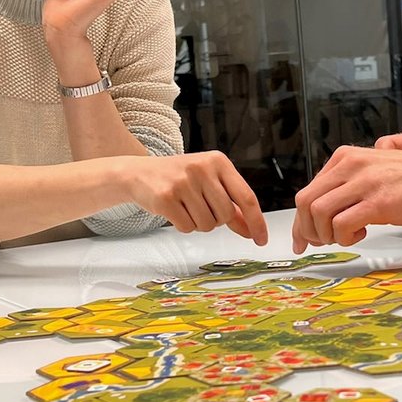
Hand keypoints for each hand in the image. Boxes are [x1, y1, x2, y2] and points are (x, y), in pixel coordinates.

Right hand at [123, 151, 267, 242]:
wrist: (140, 173)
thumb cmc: (180, 178)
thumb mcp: (209, 183)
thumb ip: (232, 205)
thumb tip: (251, 230)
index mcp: (219, 161)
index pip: (246, 197)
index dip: (256, 221)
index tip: (261, 239)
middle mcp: (202, 168)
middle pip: (226, 215)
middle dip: (217, 220)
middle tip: (200, 207)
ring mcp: (183, 182)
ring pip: (208, 224)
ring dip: (199, 224)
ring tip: (186, 207)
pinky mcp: (166, 197)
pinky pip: (188, 228)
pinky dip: (183, 226)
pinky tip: (175, 211)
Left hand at [291, 137, 401, 252]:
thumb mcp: (384, 160)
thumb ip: (362, 165)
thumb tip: (346, 180)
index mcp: (348, 156)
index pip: (310, 189)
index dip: (302, 218)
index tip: (304, 236)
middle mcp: (351, 165)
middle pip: (306, 201)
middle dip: (306, 230)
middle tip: (318, 244)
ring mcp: (364, 183)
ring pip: (318, 213)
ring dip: (326, 235)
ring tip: (345, 238)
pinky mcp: (378, 203)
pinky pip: (342, 225)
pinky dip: (345, 238)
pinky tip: (361, 235)